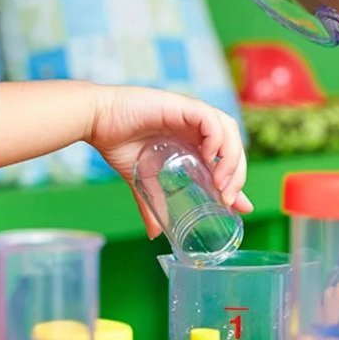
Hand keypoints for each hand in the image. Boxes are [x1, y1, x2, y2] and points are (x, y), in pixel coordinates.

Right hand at [86, 85, 251, 237]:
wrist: (96, 121)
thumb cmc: (118, 142)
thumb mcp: (142, 180)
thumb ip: (152, 204)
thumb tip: (155, 233)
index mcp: (192, 141)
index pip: (227, 159)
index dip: (239, 182)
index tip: (242, 207)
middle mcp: (196, 127)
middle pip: (234, 145)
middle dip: (239, 174)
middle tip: (230, 199)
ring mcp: (191, 115)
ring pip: (228, 130)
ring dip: (232, 158)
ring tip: (222, 183)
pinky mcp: (182, 106)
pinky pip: (210, 119)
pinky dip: (216, 139)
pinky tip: (209, 158)